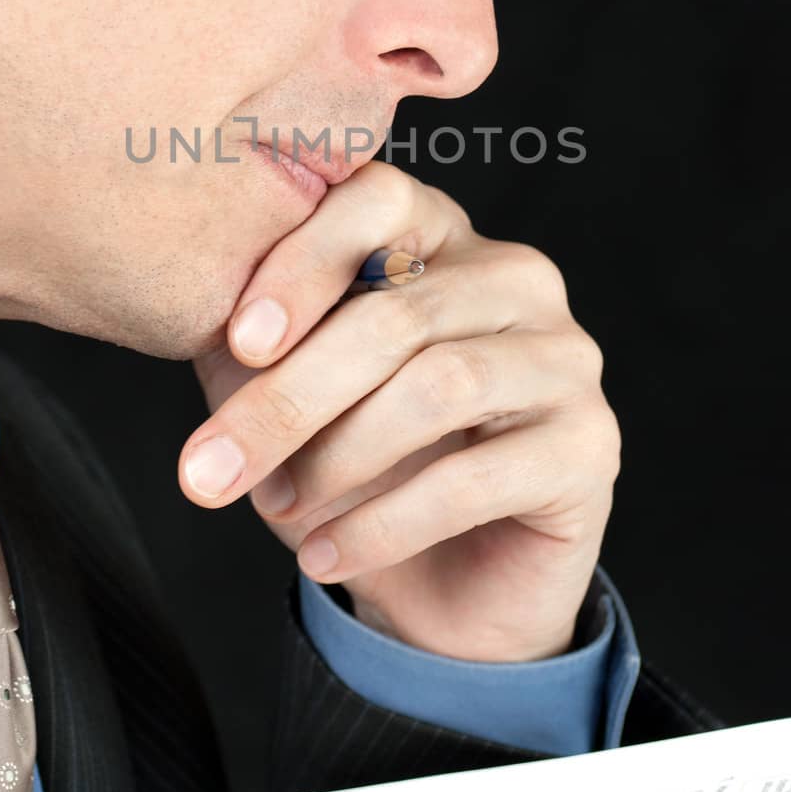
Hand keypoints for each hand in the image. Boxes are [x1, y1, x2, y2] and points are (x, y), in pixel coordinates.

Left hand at [182, 161, 619, 661]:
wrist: (445, 591)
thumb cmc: (360, 470)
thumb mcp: (291, 392)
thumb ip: (259, 342)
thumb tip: (199, 311)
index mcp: (444, 236)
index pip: (379, 200)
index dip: (303, 263)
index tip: (238, 343)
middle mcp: (517, 281)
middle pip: (398, 312)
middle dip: (290, 397)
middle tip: (209, 468)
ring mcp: (565, 358)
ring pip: (439, 385)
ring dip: (337, 457)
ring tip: (275, 506)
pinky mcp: (591, 446)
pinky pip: (475, 477)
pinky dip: (382, 524)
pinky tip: (325, 555)